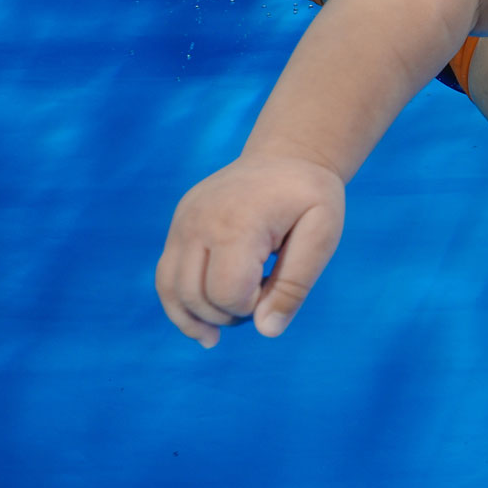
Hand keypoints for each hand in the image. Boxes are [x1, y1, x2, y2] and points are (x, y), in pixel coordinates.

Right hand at [155, 154, 345, 347]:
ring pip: (171, 290)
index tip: (275, 287)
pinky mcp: (178, 225)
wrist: (287, 157)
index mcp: (237, 223)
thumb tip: (265, 330)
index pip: (227, 293)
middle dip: (229, 314)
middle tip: (261, 297)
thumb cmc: (309, 196)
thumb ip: (295, 284)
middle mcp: (199, 221)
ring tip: (226, 327)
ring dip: (198, 317)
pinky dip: (179, 305)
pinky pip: (166, 276)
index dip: (252, 307)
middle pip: (196, 296)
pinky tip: (202, 326)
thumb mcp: (322, 233)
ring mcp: (183, 222)